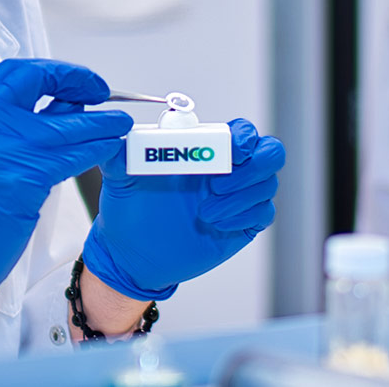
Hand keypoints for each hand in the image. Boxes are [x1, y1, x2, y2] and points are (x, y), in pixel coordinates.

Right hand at [0, 59, 131, 323]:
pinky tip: (109, 148)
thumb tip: (62, 107)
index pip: (14, 73)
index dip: (51, 71)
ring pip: (66, 124)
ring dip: (101, 122)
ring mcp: (1, 151)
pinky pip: (72, 155)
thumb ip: (11, 128)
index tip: (75, 80)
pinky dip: (96, 149)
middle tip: (102, 91)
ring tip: (120, 123)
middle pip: (40, 84)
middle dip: (78, 82)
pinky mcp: (22, 179)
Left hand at [82, 118, 283, 300]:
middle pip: (270, 153)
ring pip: (268, 185)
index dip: (244, 137)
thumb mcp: (120, 180)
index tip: (231, 152)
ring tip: (205, 212)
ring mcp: (238, 198)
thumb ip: (120, 155)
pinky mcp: (243, 224)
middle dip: (253, 167)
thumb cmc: (129, 212)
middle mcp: (227, 170)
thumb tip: (118, 136)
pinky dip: (243, 216)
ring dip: (240, 197)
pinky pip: (263, 213)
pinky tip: (216, 225)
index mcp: (204, 150)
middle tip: (218, 183)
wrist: (133, 256)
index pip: (242, 131)